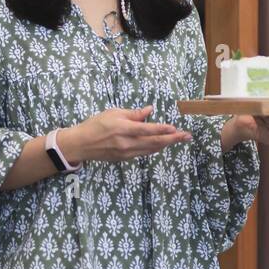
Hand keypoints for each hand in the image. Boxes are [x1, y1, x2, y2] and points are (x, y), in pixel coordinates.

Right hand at [62, 106, 191, 163]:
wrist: (81, 144)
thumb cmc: (96, 124)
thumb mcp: (113, 113)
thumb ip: (133, 114)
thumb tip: (150, 111)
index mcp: (123, 129)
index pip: (148, 130)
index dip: (163, 129)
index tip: (175, 128)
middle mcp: (127, 143)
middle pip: (154, 142)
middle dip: (172, 139)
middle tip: (187, 136)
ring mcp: (127, 153)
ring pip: (151, 149)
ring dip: (166, 144)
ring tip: (178, 139)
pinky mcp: (125, 158)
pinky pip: (144, 153)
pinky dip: (154, 148)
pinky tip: (161, 144)